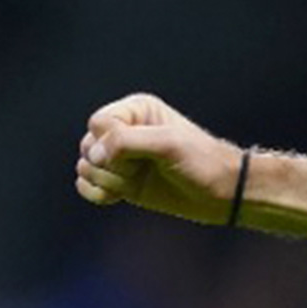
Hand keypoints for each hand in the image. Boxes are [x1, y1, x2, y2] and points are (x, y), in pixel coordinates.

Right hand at [75, 93, 246, 224]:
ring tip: (136, 182)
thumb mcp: (167, 144)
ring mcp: (120, 158)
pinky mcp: (119, 182)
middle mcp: (123, 131)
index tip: (137, 156)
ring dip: (107, 181)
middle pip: (87, 145)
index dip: (109, 143)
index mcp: (135, 110)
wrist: (221, 193)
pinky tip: (119, 196)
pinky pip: (86, 185)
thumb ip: (125, 143)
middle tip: (141, 170)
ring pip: (85, 167)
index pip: (98, 123)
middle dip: (110, 164)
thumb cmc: (201, 162)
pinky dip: (97, 193)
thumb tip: (91, 156)